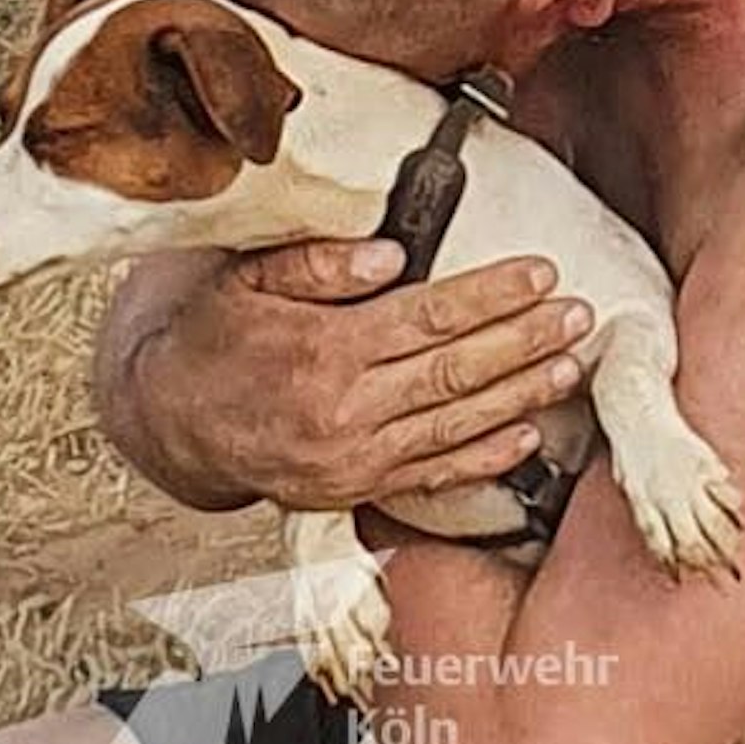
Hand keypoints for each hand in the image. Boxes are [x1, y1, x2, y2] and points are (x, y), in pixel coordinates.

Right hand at [100, 240, 592, 510]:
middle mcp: (345, 407)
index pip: (427, 316)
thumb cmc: (210, 337)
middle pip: (456, 370)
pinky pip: (435, 474)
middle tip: (575, 314)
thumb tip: (390, 256)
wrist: (170, 419)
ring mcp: (353, 455)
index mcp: (322, 348)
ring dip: (522, 393)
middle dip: (525, 340)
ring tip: (567, 365)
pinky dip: (487, 457)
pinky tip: (525, 434)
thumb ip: (314, 265)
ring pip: (457, 423)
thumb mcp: (242, 280)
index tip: (538, 273)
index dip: (491, 295)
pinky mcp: (355, 487)